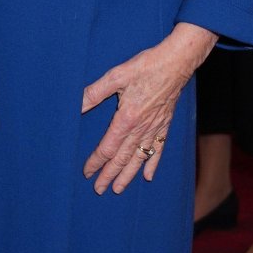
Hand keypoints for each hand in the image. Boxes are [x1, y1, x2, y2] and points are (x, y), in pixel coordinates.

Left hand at [81, 22, 217, 194]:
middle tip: (99, 189)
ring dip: (128, 175)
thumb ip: (94, 93)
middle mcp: (141, 128)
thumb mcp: (116, 76)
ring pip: (139, 158)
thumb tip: (76, 105)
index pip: (108, 147)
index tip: (87, 172)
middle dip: (109, 175)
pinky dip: (152, 164)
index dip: (96, 161)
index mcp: (127, 118)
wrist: (175, 63)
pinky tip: (148, 176)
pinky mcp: (165, 124)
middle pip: (122, 158)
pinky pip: (158, 149)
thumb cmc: (146, 67)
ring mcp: (154, 128)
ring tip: (119, 189)